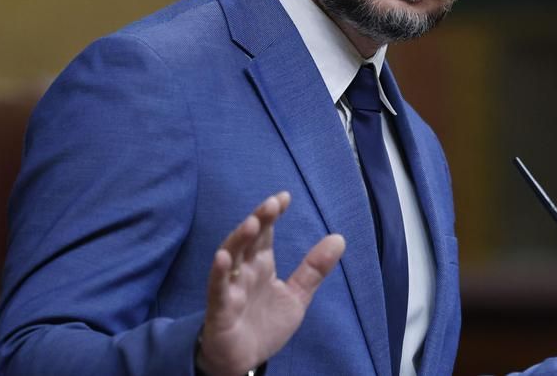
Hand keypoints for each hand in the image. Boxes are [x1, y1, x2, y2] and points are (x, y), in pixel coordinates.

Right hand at [197, 192, 345, 375]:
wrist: (244, 361)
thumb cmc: (264, 325)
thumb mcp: (297, 296)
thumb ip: (314, 269)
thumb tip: (339, 238)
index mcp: (261, 265)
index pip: (265, 234)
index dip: (272, 215)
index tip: (285, 197)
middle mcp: (244, 271)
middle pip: (248, 240)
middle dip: (258, 220)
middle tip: (272, 204)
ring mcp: (230, 288)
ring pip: (230, 258)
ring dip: (239, 239)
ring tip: (252, 222)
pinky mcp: (220, 309)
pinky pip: (217, 289)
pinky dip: (219, 272)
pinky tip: (223, 257)